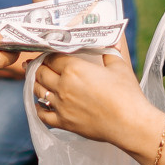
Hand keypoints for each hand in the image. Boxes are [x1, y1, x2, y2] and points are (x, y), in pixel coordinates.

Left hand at [33, 49, 164, 155]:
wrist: (130, 124)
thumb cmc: (126, 94)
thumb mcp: (118, 66)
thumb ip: (109, 51)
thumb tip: (111, 40)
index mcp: (74, 68)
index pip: (52, 57)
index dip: (48, 53)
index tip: (48, 53)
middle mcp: (63, 85)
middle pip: (40, 72)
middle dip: (37, 66)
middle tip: (34, 63)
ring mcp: (61, 105)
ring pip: (38, 91)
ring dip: (35, 83)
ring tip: (35, 79)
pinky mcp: (63, 122)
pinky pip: (42, 114)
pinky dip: (38, 107)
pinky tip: (40, 103)